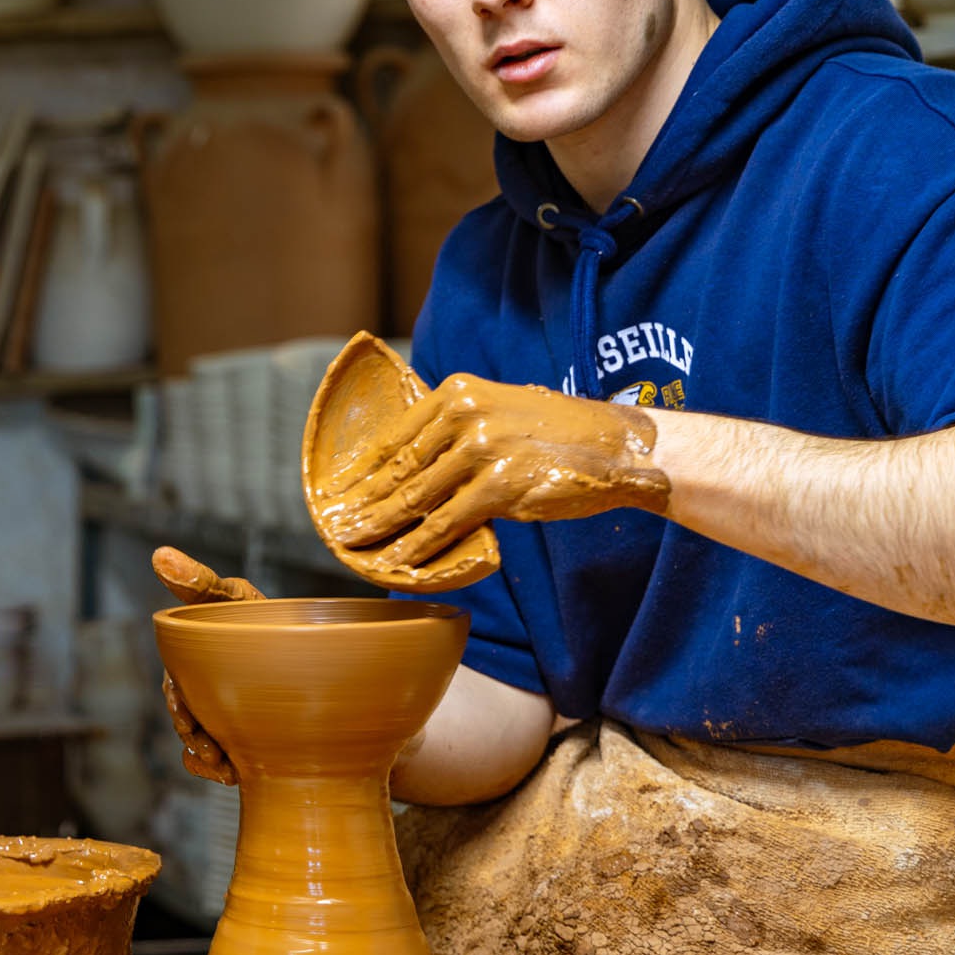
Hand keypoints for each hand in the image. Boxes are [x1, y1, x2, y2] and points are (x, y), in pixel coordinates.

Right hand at [151, 547, 259, 785]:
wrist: (316, 651)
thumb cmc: (265, 618)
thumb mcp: (234, 597)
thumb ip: (199, 582)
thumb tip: (160, 554)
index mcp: (193, 664)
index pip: (175, 685)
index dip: (177, 702)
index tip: (186, 713)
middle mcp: (203, 695)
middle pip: (188, 721)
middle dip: (193, 737)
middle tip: (211, 749)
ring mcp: (223, 720)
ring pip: (199, 748)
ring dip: (204, 760)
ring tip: (225, 768)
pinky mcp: (244, 743)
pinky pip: (220, 766)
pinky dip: (218, 773)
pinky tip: (234, 777)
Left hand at [312, 373, 670, 567]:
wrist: (619, 448)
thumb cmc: (558, 433)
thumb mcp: (501, 409)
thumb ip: (458, 426)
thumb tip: (411, 458)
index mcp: (458, 392)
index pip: (395, 436)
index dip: (362, 469)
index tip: (339, 492)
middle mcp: (465, 414)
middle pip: (399, 467)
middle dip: (363, 502)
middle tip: (335, 526)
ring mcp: (482, 450)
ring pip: (415, 497)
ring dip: (380, 527)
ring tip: (354, 544)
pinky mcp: (500, 487)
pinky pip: (446, 523)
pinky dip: (418, 546)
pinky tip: (398, 562)